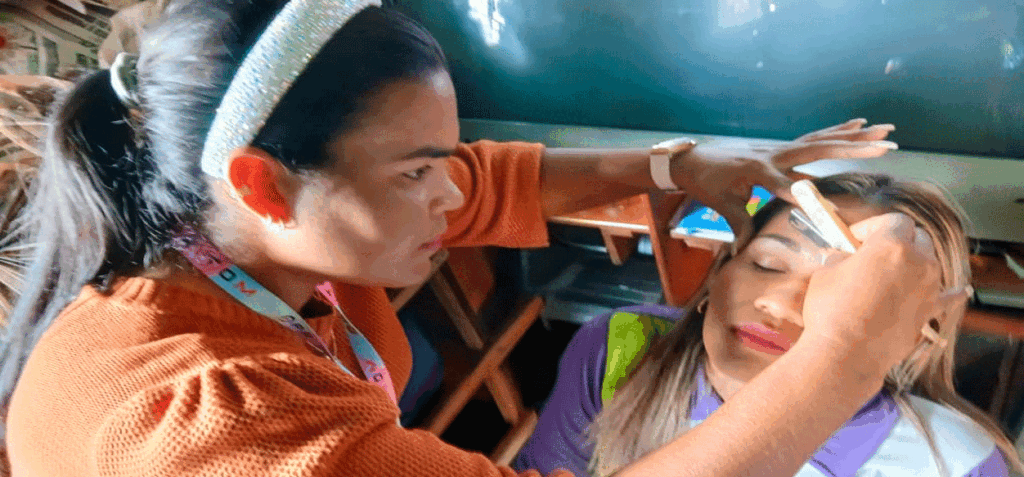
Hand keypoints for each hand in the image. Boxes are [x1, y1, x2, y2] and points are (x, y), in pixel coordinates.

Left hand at [670, 118, 896, 248]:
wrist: (693, 158)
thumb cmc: (707, 183)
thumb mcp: (721, 204)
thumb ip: (739, 224)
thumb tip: (744, 252)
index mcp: (756, 169)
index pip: (786, 185)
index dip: (807, 196)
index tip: (833, 205)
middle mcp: (773, 154)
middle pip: (819, 150)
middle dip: (853, 150)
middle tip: (886, 147)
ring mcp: (779, 148)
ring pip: (822, 140)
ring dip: (855, 137)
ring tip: (885, 130)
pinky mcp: (781, 147)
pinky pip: (814, 139)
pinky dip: (837, 132)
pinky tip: (859, 125)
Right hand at [799, 213, 969, 380]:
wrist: (848, 354)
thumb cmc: (832, 309)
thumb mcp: (826, 273)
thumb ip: (841, 259)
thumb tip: (843, 258)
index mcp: (892, 245)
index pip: (893, 221)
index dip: (873, 226)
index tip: (855, 238)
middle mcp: (919, 262)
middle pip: (918, 238)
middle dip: (899, 240)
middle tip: (874, 253)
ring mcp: (929, 288)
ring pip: (930, 263)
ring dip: (915, 262)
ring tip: (897, 272)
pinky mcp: (930, 312)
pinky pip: (947, 297)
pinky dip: (951, 293)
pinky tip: (961, 291)